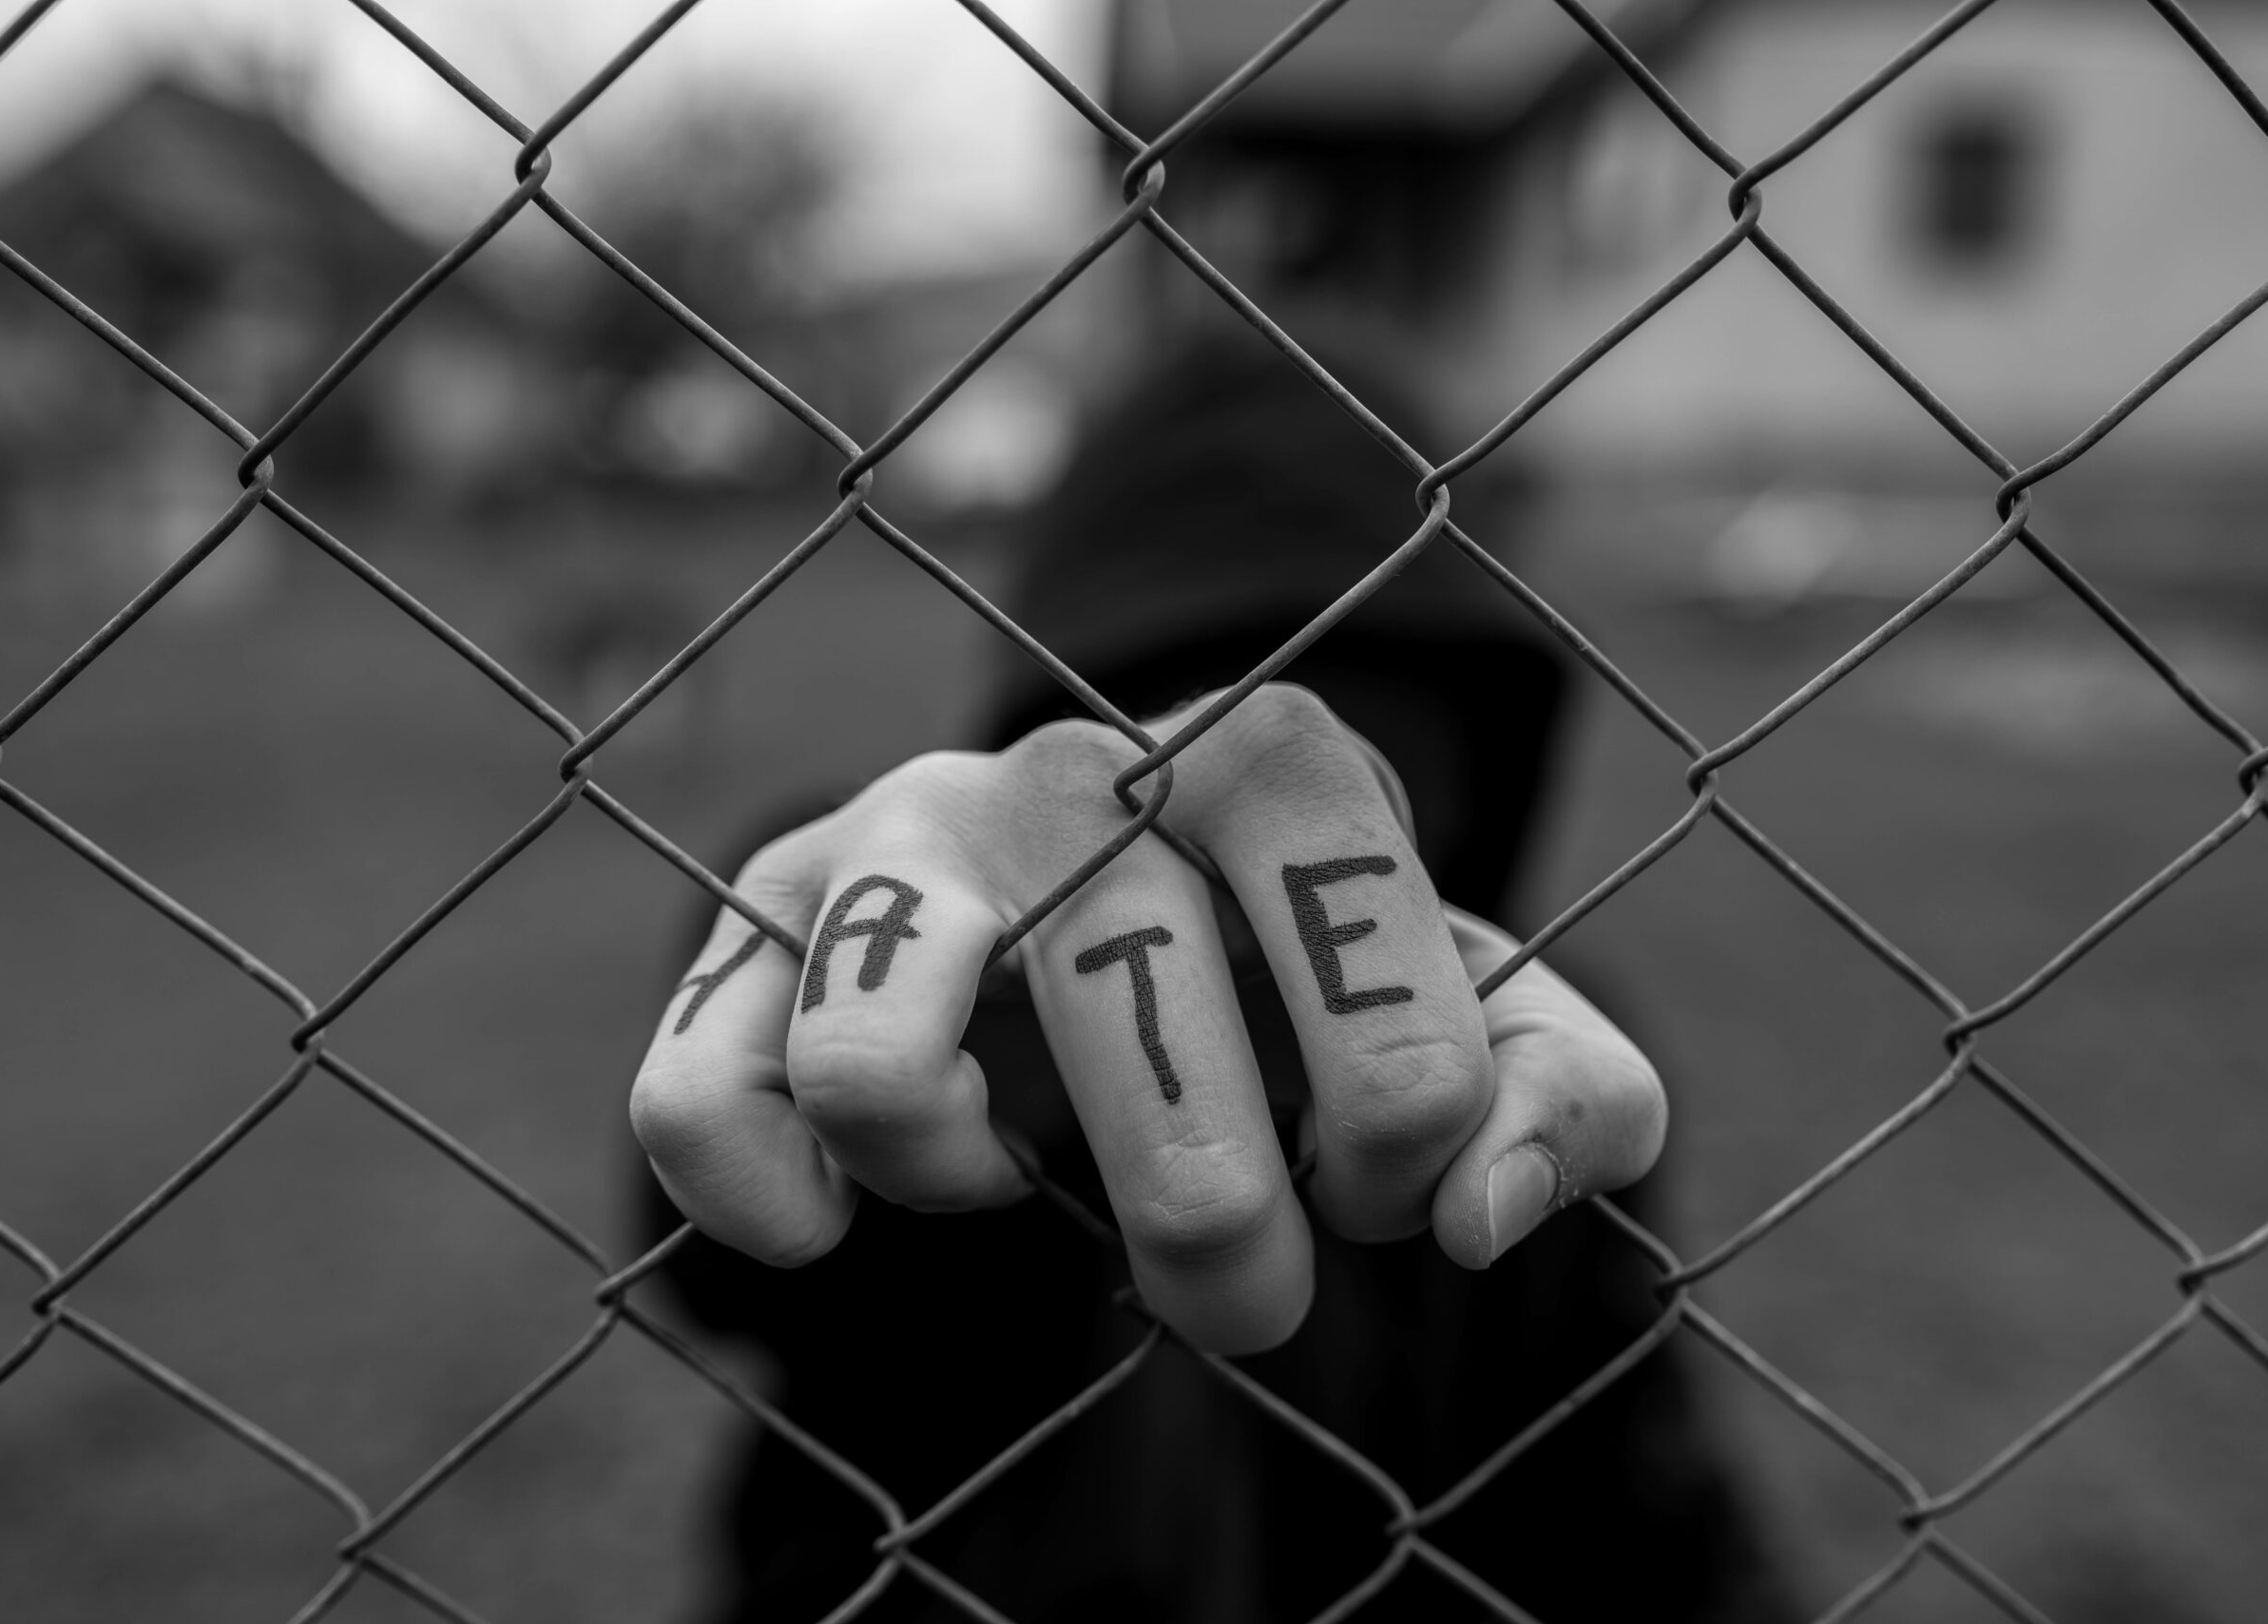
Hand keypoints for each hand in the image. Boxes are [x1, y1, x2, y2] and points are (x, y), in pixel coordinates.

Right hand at [629, 685, 1664, 1352]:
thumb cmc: (1303, 984)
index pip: (1349, 906)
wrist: (1106, 909)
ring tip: (1012, 1194)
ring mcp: (893, 837)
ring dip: (971, 1186)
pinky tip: (835, 1223)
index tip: (1389, 1190)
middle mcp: (1065, 768)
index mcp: (1263, 758)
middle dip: (1217, 1222)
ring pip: (882, 1058)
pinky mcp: (758, 928)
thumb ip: (1565, 1095)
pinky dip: (768, 1195)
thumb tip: (1483, 1219)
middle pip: (1134, 1012)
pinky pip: (702, 1084)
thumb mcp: (1471, 1020)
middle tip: (1246, 1295)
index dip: (1396, 1094)